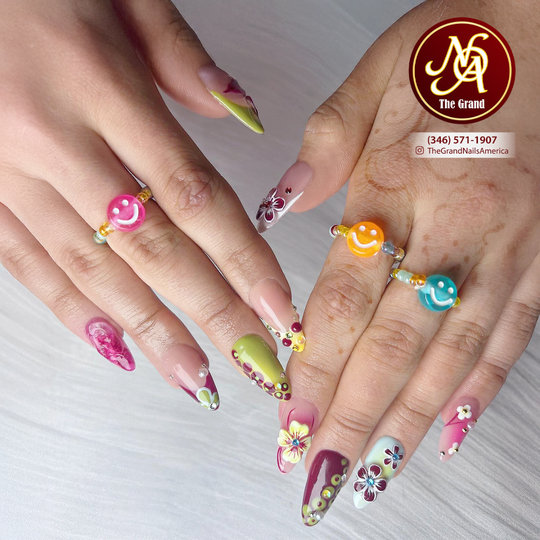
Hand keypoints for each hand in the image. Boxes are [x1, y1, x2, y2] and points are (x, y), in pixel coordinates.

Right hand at [0, 0, 302, 408]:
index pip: (194, 194)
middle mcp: (56, 139)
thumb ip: (180, 54)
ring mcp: (7, 172)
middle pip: (154, 246)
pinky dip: (73, 309)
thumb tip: (243, 115)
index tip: (279, 309)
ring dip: (151, 331)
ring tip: (197, 378)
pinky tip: (114, 346)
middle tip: (255, 364)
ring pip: (93, 268)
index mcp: (100, 84)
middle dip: (211, 313)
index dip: (243, 259)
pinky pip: (25, 263)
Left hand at [254, 0, 539, 522]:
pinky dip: (481, 388)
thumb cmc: (462, 49)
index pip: (344, 301)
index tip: (288, 422)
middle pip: (394, 346)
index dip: (314, 368)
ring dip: (409, 422)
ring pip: (453, 356)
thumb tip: (280, 206)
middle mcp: (455, 228)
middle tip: (320, 476)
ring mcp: (509, 249)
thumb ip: (324, 147)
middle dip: (353, 418)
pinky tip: (455, 431)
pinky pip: (514, 334)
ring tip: (372, 473)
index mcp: (399, 184)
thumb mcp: (375, 76)